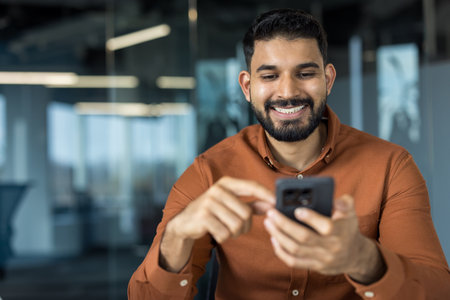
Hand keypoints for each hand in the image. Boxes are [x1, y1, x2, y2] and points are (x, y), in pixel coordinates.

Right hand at [160, 176, 274, 271]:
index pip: (251, 186)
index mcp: (226, 183)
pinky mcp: (203, 217)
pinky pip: (225, 233)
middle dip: (245, 226)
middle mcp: (217, 190)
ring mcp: (209, 203)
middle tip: (237, 229)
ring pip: (236, 224)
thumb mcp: (230, 204)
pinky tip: (217, 233)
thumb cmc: (212, 212)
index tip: (276, 202)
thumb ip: (251, 204)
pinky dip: (224, 237)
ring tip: (226, 231)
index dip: (265, 194)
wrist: (184, 222)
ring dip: (235, 233)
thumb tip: (271, 205)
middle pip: (246, 213)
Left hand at [264, 194, 385, 283]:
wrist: (355, 256)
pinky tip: (273, 238)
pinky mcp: (314, 267)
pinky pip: (293, 262)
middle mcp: (331, 247)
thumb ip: (345, 202)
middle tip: (271, 213)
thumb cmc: (347, 228)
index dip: (311, 218)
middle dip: (284, 225)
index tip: (297, 210)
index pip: (326, 226)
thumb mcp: (350, 213)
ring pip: (295, 250)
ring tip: (268, 222)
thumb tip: (336, 200)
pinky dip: (280, 251)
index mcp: (340, 232)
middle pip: (303, 237)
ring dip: (278, 236)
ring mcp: (321, 259)